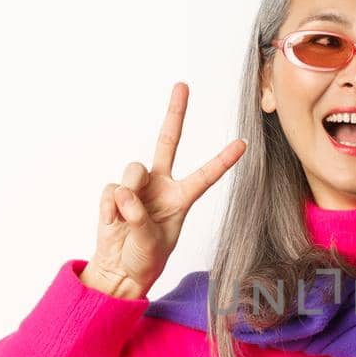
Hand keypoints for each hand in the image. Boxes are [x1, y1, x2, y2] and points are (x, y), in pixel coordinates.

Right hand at [82, 82, 247, 298]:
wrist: (119, 271)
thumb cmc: (145, 259)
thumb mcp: (153, 242)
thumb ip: (141, 216)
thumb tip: (124, 192)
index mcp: (181, 198)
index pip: (206, 175)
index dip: (224, 160)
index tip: (244, 144)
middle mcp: (161, 185)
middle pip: (168, 141)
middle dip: (175, 112)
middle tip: (182, 85)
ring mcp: (137, 186)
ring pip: (134, 169)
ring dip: (130, 192)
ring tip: (127, 219)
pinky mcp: (113, 193)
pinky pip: (112, 189)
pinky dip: (111, 208)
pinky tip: (113, 223)